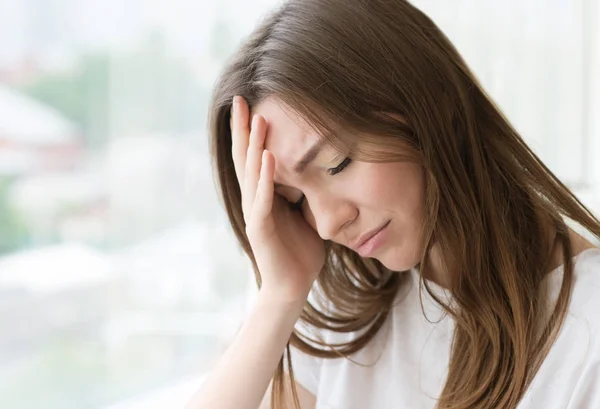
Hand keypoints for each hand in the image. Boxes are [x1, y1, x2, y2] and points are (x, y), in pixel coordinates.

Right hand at [230, 96, 325, 302]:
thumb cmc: (300, 248)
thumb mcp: (304, 210)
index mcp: (263, 193)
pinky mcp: (260, 229)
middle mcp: (253, 198)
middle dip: (242, 128)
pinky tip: (269, 157)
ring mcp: (254, 213)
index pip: (253, 155)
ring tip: (257, 119)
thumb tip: (317, 164)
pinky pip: (262, 200)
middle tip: (240, 98)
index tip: (252, 102)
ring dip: (254, 145)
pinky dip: (266, 178)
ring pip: (251, 173)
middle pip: (245, 157)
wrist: (293, 285)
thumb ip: (303, 188)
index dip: (250, 130)